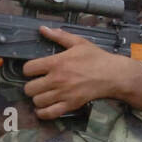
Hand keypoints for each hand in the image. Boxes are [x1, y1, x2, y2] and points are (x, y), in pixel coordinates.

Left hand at [23, 26, 141, 118]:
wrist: (112, 75)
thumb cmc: (96, 58)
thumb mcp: (78, 42)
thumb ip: (59, 36)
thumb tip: (42, 28)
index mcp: (56, 63)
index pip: (28, 69)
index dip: (28, 70)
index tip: (33, 70)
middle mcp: (57, 79)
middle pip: (29, 88)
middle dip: (31, 86)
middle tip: (37, 83)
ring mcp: (63, 94)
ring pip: (37, 101)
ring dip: (37, 98)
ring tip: (42, 94)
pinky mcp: (70, 105)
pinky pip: (49, 113)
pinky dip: (43, 112)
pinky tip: (43, 107)